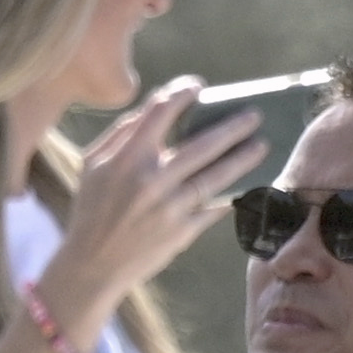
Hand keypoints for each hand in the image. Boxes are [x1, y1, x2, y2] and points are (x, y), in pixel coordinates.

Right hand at [41, 85, 262, 335]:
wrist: (92, 265)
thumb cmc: (90, 210)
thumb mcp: (92, 166)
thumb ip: (120, 133)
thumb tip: (152, 107)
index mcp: (127, 159)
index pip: (160, 112)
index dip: (182, 93)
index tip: (198, 86)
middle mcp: (151, 181)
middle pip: (203, 144)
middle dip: (233, 126)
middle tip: (255, 115)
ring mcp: (170, 208)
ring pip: (216, 176)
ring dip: (243, 159)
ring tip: (262, 146)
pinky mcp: (182, 232)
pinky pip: (214, 209)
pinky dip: (231, 197)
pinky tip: (245, 186)